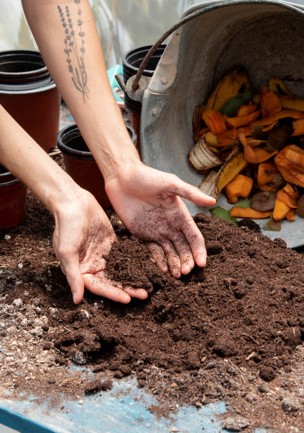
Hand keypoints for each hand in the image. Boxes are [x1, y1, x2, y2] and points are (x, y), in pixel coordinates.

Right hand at [52, 189, 147, 303]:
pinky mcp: (111, 243)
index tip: (127, 299)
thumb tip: (77, 301)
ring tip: (148, 285)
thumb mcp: (67, 252)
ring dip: (133, 278)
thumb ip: (73, 276)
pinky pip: (125, 255)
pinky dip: (135, 262)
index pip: (99, 287)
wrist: (73, 202)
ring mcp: (103, 254)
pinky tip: (146, 267)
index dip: (113, 294)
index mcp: (81, 270)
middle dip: (127, 289)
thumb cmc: (66, 226)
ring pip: (120, 270)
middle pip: (112, 282)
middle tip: (144, 294)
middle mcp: (93, 265)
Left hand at [105, 162, 215, 277]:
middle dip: (186, 261)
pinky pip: (152, 251)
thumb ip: (190, 193)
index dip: (198, 250)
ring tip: (176, 276)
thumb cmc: (147, 176)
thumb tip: (213, 202)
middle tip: (186, 272)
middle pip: (183, 248)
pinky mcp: (142, 234)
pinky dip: (158, 261)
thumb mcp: (170, 183)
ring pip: (169, 253)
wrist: (121, 176)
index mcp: (180, 215)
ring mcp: (156, 231)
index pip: (194, 237)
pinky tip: (162, 270)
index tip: (201, 264)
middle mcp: (170, 225)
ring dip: (174, 264)